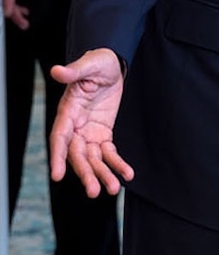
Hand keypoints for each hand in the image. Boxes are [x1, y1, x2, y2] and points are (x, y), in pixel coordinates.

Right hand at [3, 0, 35, 29]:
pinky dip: (10, 6)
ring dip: (14, 12)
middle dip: (14, 15)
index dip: (7, 3)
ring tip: (23, 19)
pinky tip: (18, 11)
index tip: (8, 14)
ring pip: (2, 4)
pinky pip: (3, 0)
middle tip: (24, 24)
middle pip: (3, 2)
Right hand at [49, 49, 133, 196]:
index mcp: (68, 112)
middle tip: (95, 192)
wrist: (112, 66)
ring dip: (102, 174)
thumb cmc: (98, 63)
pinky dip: (117, 164)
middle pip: (77, 155)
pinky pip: (109, 152)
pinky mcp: (102, 134)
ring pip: (93, 159)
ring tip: (112, 189)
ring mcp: (88, 133)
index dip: (57, 156)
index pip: (59, 137)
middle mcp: (75, 127)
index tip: (56, 176)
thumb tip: (57, 70)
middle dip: (86, 173)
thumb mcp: (90, 64)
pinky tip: (127, 175)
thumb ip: (75, 70)